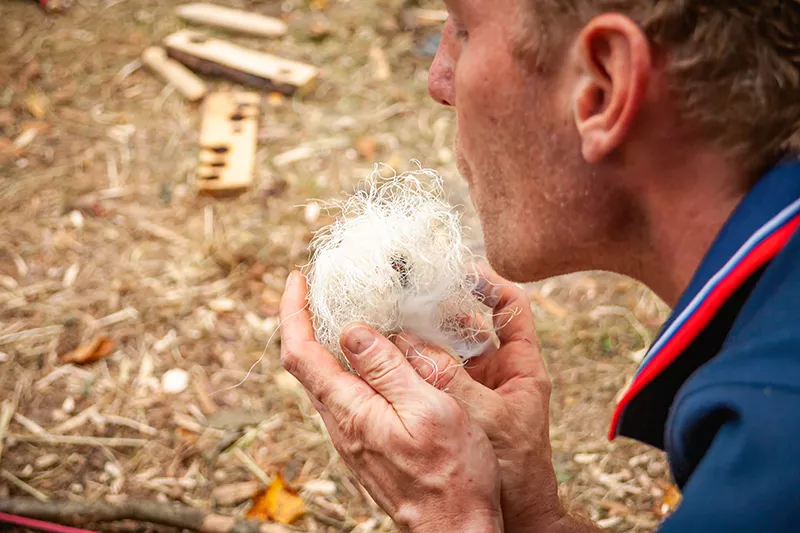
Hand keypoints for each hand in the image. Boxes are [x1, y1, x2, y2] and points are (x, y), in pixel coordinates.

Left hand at [279, 271, 503, 532]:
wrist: (455, 529)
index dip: (293, 312)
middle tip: (323, 287)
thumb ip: (388, 369)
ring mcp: (353, 436)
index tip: (297, 279)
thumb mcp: (428, 408)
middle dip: (307, 320)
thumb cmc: (452, 474)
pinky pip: (347, 394)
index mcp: (350, 410)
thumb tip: (352, 331)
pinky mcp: (368, 444)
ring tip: (351, 311)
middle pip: (306, 364)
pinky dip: (351, 364)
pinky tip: (376, 356)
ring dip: (329, 341)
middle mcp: (341, 424)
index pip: (300, 353)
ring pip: (327, 379)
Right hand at [393, 265, 571, 532]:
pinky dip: (413, 360)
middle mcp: (497, 371)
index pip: (510, 306)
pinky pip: (431, 373)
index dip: (488, 281)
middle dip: (442, 301)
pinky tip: (389, 350)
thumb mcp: (486, 416)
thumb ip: (449, 378)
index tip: (457, 267)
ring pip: (447, 346)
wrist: (514, 516)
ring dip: (422, 329)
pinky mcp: (454, 407)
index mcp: (521, 366)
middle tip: (409, 282)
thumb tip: (405, 341)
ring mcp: (474, 389)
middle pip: (471, 321)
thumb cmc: (516, 470)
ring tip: (392, 308)